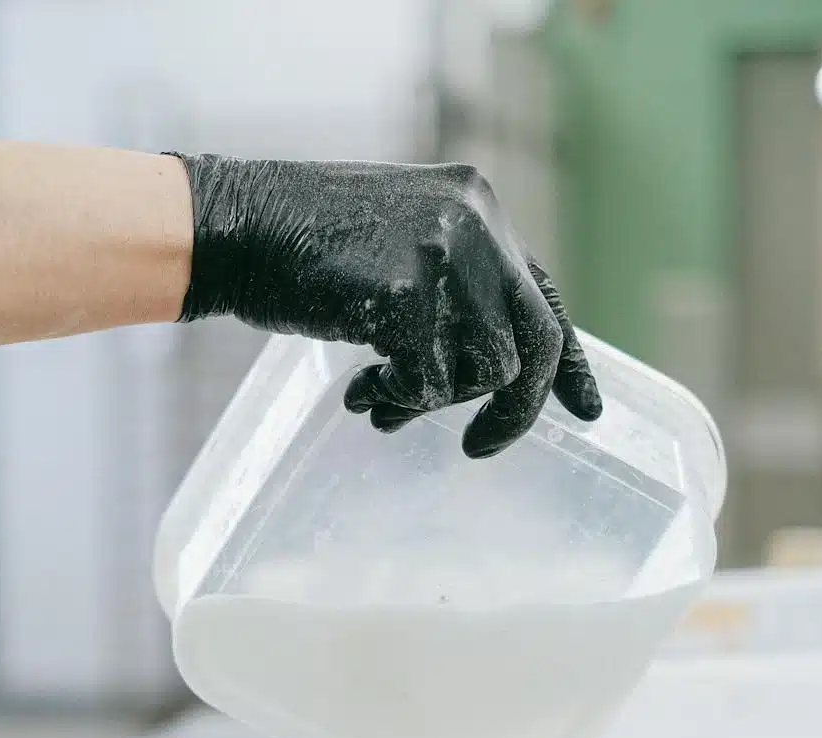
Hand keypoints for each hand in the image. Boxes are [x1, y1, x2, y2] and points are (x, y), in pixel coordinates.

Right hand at [175, 156, 601, 456]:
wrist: (233, 224)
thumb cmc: (299, 246)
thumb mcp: (397, 245)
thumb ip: (450, 287)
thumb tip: (489, 366)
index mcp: (477, 205)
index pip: (544, 294)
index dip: (570, 361)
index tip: (589, 412)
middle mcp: (475, 223)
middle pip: (534, 339)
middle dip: (512, 407)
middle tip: (476, 447)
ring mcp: (442, 256)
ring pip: (487, 369)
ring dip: (433, 402)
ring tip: (382, 399)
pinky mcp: (404, 295)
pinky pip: (430, 383)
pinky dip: (397, 400)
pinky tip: (358, 393)